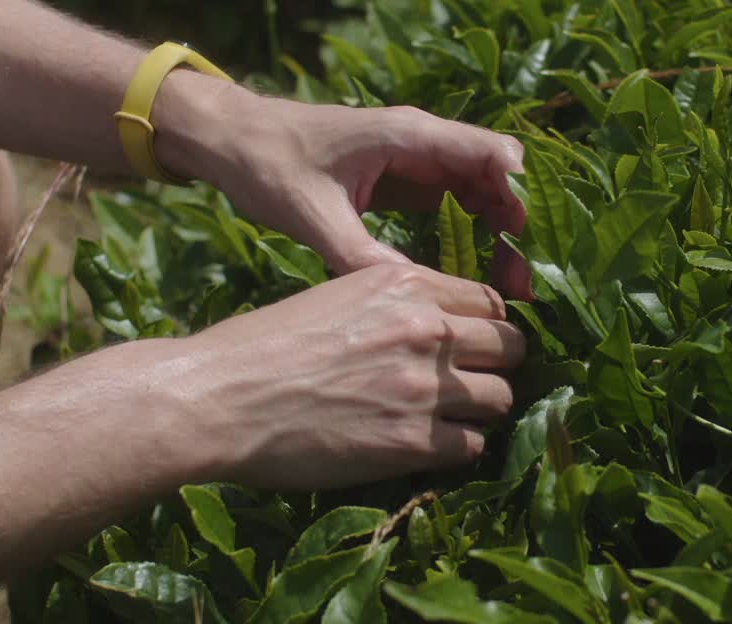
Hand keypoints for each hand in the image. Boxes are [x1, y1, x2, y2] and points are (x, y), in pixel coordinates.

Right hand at [171, 263, 524, 490]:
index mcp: (407, 284)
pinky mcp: (413, 441)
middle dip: (496, 365)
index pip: (490, 300)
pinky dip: (458, 448)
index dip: (487, 324)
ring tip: (450, 418)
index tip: (476, 343)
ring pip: (502, 398)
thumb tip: (439, 325)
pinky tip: (428, 445)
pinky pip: (474, 445)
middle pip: (510, 346)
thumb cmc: (265, 344)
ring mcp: (424, 386)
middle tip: (472, 382)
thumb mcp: (339, 295)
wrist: (221, 396)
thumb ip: (397, 304)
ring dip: (481, 410)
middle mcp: (426, 328)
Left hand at [182, 90, 530, 298]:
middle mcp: (423, 142)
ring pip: (483, 191)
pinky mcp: (407, 179)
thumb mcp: (313, 215)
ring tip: (510, 288)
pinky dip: (477, 232)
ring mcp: (418, 159)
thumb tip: (412, 297)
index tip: (528, 250)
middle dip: (518, 227)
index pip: (493, 154)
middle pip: (498, 176)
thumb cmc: (268, 165)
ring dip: (501, 233)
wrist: (233, 140)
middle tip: (525, 285)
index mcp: (410, 136)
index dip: (521, 198)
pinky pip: (459, 202)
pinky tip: (479, 272)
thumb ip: (360, 253)